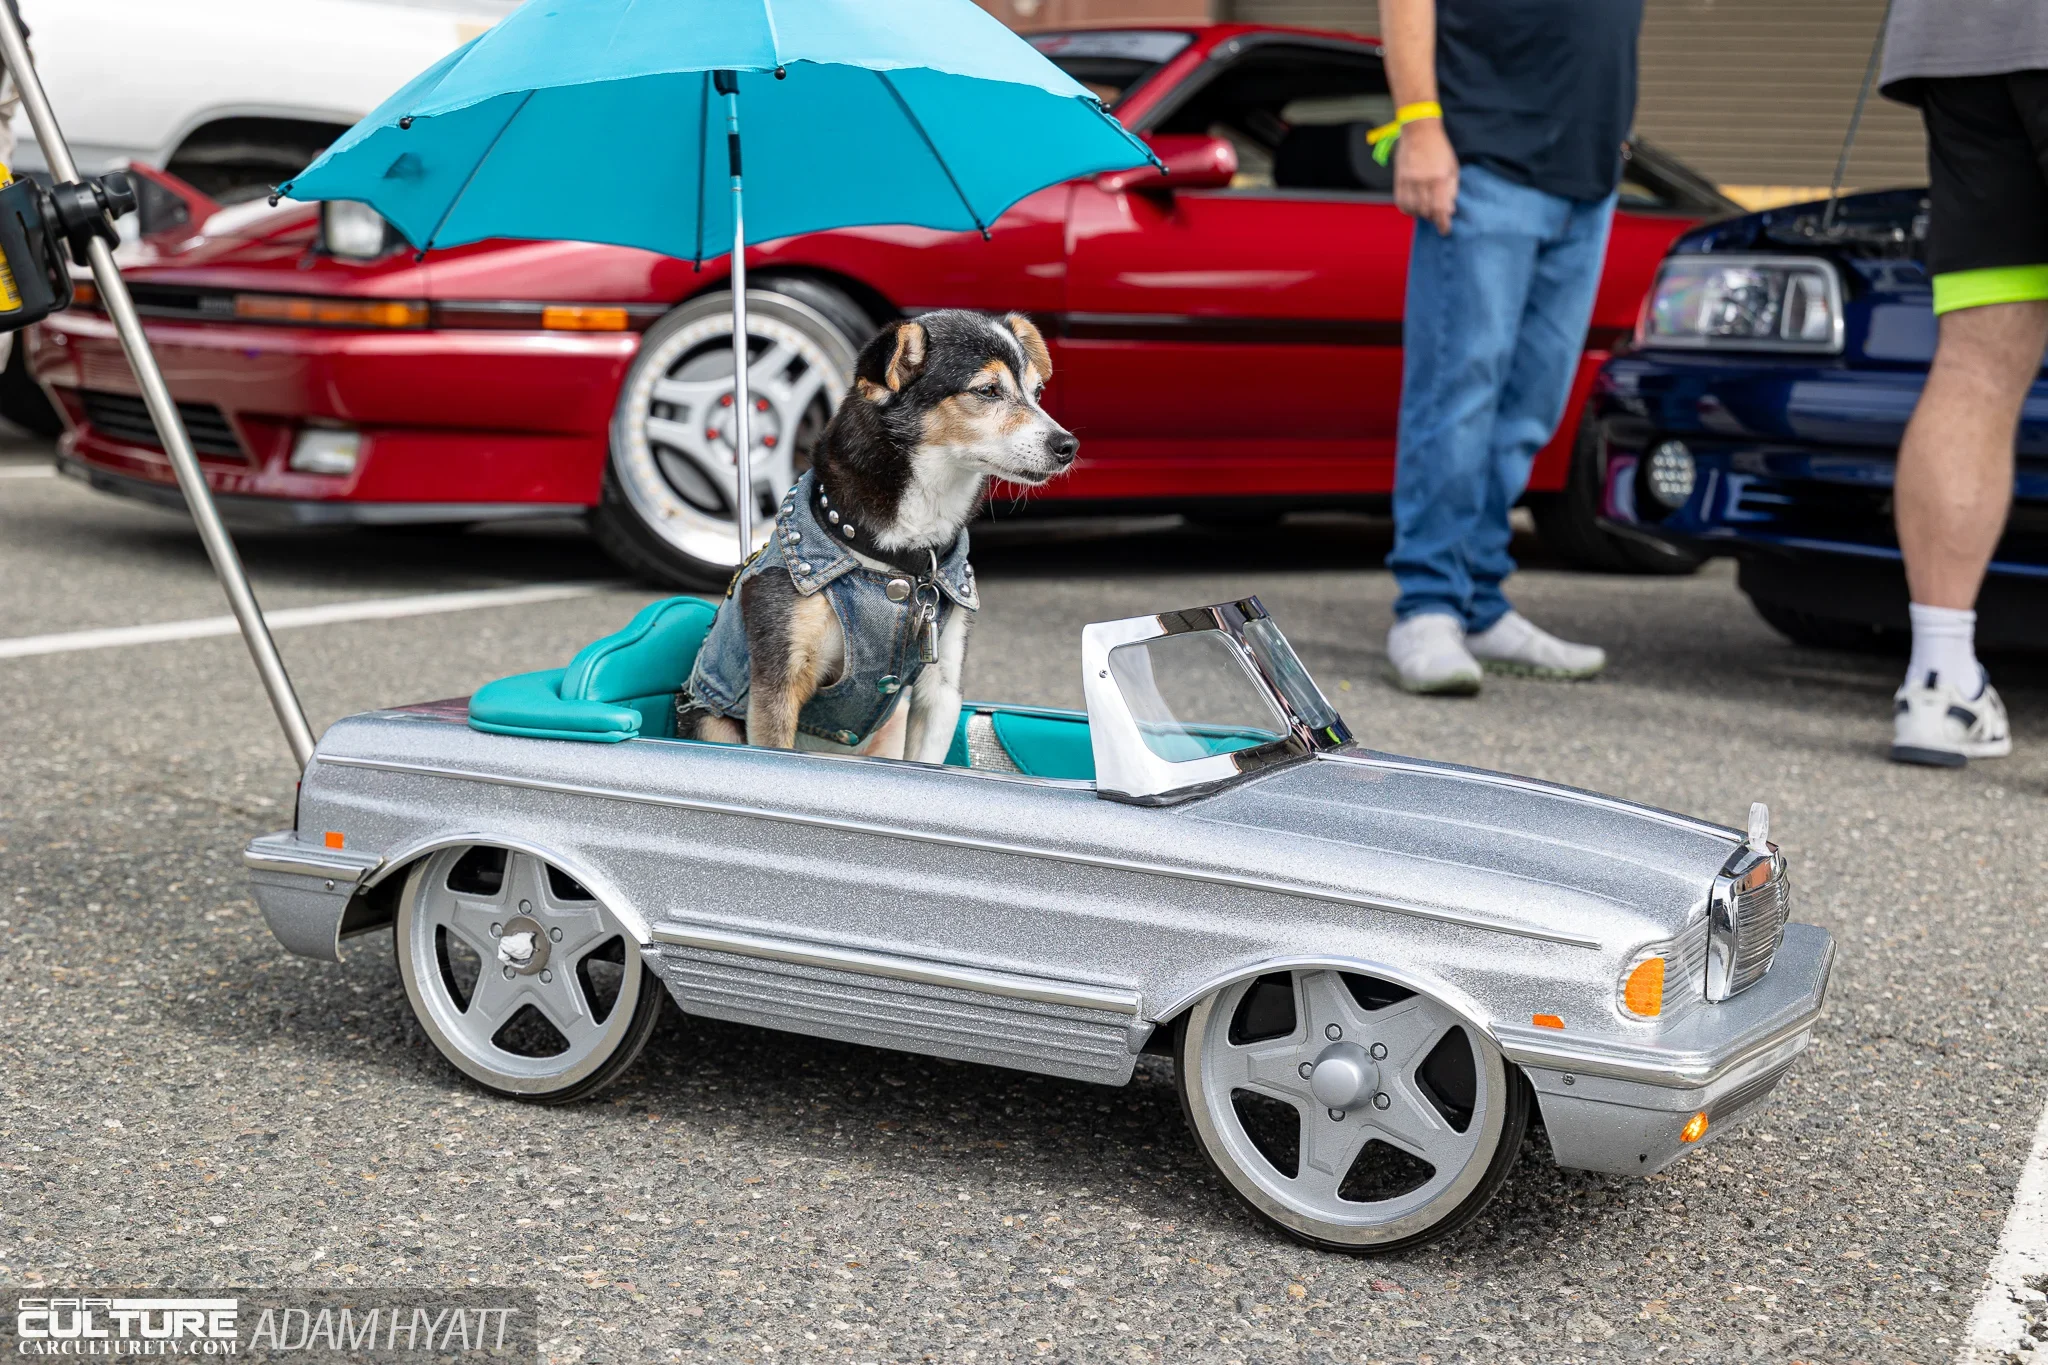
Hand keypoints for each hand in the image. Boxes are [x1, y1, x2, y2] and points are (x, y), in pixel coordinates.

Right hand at [1394, 118, 1457, 235]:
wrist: (1419, 131)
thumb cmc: (1439, 148)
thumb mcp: (1453, 167)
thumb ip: (1452, 190)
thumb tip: (1450, 210)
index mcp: (1439, 178)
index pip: (1440, 208)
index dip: (1443, 223)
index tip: (1445, 230)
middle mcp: (1422, 181)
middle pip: (1425, 211)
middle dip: (1432, 217)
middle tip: (1437, 214)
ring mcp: (1408, 181)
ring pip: (1412, 209)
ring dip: (1420, 214)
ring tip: (1425, 210)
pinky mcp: (1398, 179)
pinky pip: (1400, 202)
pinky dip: (1407, 209)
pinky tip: (1413, 207)